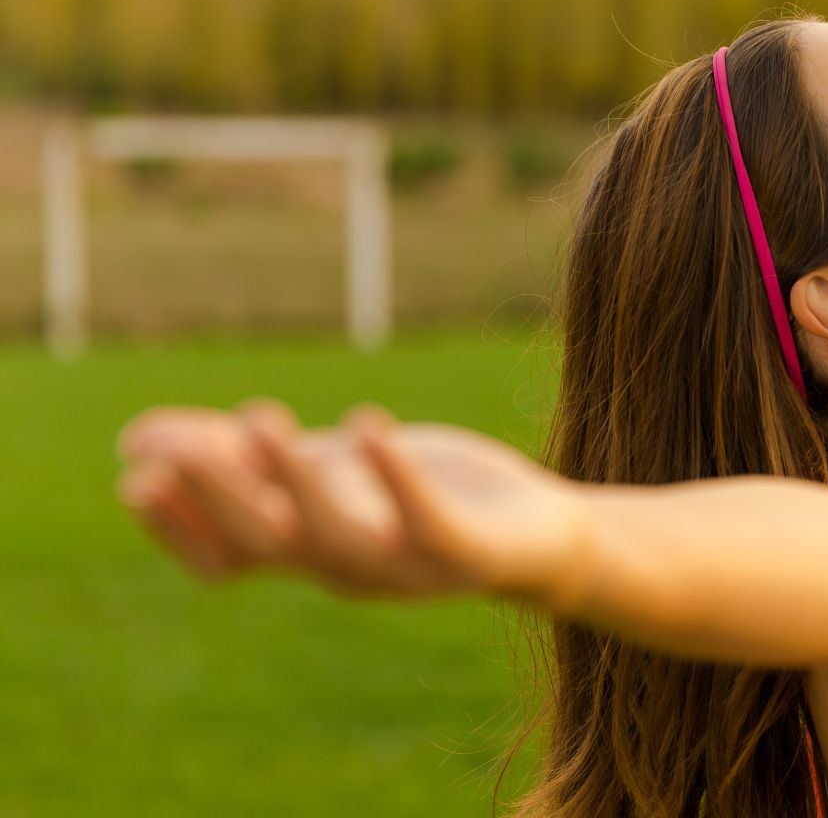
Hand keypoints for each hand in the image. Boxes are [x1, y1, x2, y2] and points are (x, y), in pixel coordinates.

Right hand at [115, 399, 588, 600]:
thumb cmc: (415, 497)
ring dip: (294, 481)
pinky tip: (366, 425)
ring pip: (336, 537)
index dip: (179, 527)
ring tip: (260, 417)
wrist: (533, 534)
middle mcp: (344, 568)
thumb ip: (248, 459)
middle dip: (221, 493)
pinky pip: (426, 522)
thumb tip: (136, 438)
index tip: (135, 479)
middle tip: (178, 445)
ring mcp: (404, 566)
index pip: (224, 556)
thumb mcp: (325, 473)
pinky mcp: (465, 552)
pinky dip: (395, 479)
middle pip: (268, 542)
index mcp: (306, 552)